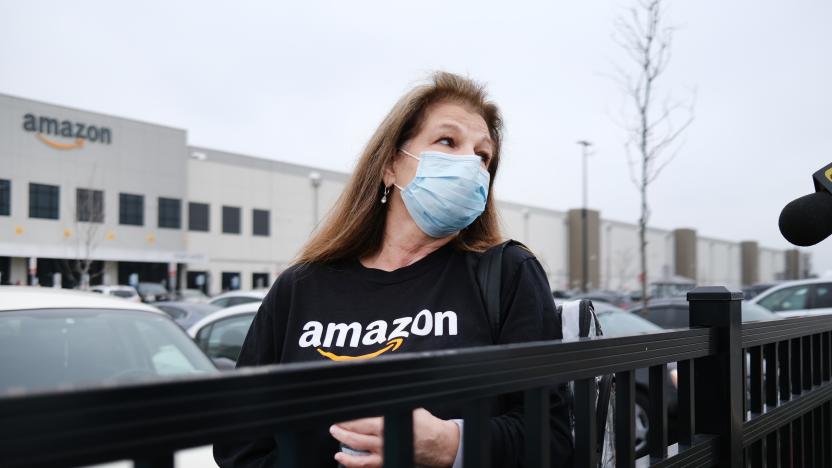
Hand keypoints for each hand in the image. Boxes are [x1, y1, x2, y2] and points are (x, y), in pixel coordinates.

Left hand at [330, 408, 459, 467]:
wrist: (439, 443)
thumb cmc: (425, 424)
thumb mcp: (407, 407)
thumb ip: (391, 404)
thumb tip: (379, 397)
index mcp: (386, 423)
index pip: (359, 419)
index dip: (347, 417)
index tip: (340, 413)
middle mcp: (382, 440)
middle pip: (354, 435)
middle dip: (341, 430)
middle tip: (334, 425)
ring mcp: (384, 453)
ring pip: (356, 453)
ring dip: (343, 446)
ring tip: (336, 439)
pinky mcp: (387, 462)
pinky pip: (365, 465)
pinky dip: (352, 463)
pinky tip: (344, 458)